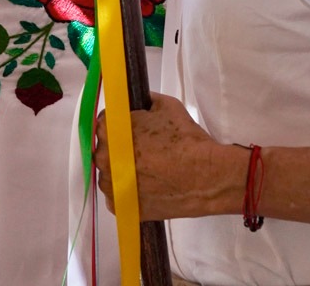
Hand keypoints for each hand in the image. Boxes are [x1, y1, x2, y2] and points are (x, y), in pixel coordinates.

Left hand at [92, 92, 237, 221]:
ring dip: (121, 170)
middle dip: (119, 147)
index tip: (132, 129)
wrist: (205, 177)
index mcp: (111, 131)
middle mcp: (104, 159)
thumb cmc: (185, 140)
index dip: (119, 124)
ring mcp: (111, 186)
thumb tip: (140, 102)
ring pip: (110, 174)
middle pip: (105, 149)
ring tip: (147, 169)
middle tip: (143, 149)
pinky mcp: (122, 207)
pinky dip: (127, 191)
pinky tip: (146, 186)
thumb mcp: (166, 106)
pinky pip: (117, 196)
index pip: (104, 122)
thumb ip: (145, 101)